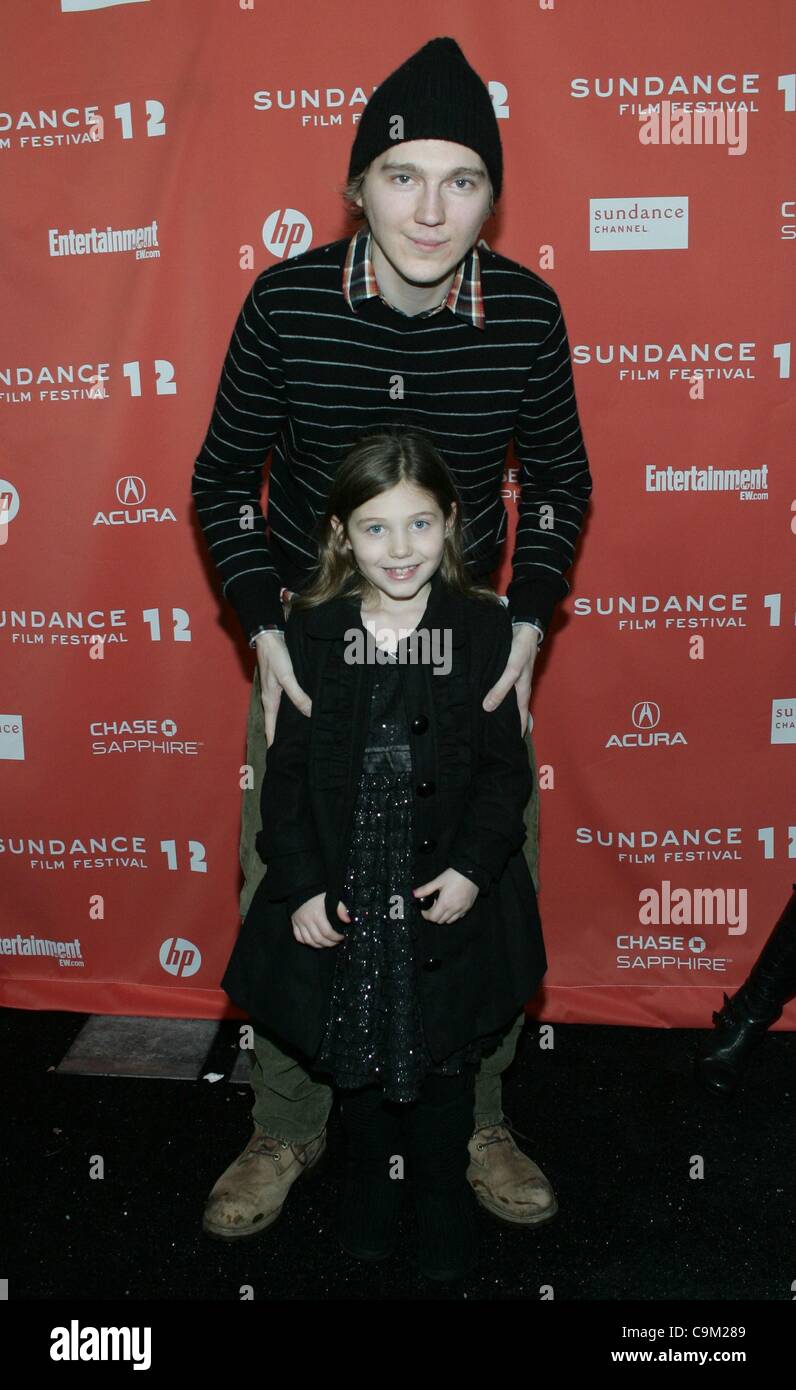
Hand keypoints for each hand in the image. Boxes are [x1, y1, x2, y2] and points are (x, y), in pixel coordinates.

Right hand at [254, 630, 311, 747]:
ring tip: (301, 733)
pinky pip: (287, 701)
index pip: (270, 728)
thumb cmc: (275, 657)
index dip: (273, 742)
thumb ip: (297, 695)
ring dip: (289, 722)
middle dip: (282, 736)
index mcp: (269, 701)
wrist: (269, 636)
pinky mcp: (281, 683)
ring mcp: (275, 691)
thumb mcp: (287, 677)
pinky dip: (293, 708)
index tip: (277, 757)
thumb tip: (309, 712)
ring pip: (282, 712)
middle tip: (294, 749)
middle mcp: (271, 699)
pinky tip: (303, 709)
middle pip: (276, 723)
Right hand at [291, 894, 350, 948]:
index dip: (336, 938)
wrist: (303, 887)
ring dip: (319, 945)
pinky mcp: (294, 923)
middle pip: (318, 939)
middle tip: (336, 942)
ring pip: (308, 941)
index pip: (327, 933)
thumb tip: (347, 921)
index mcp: (317, 915)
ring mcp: (299, 923)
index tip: (342, 937)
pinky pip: (299, 937)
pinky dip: (306, 942)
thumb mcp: (332, 898)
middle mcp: (307, 921)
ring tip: (327, 943)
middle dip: (329, 943)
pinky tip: (314, 941)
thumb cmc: (319, 893)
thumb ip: (341, 909)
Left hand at [412, 868, 478, 923]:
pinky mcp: (468, 908)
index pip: (433, 918)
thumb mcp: (438, 880)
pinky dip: (453, 915)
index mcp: (445, 903)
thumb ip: (426, 889)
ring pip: (449, 921)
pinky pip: (458, 917)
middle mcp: (454, 909)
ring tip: (442, 906)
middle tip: (433, 905)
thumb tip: (414, 893)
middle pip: (440, 921)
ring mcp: (462, 910)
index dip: (426, 915)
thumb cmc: (455, 875)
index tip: (425, 908)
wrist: (472, 872)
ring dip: (443, 916)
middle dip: (434, 915)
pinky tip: (451, 905)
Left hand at [482, 623, 539, 735]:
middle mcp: (517, 689)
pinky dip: (492, 694)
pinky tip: (481, 696)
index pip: (521, 718)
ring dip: (496, 708)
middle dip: (505, 723)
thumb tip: (488, 708)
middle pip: (511, 710)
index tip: (510, 744)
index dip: (517, 731)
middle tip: (492, 737)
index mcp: (522, 692)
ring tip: (483, 720)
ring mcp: (511, 680)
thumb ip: (500, 689)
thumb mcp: (511, 671)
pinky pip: (498, 687)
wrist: (524, 628)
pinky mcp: (504, 671)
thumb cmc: (521, 651)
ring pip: (504, 699)